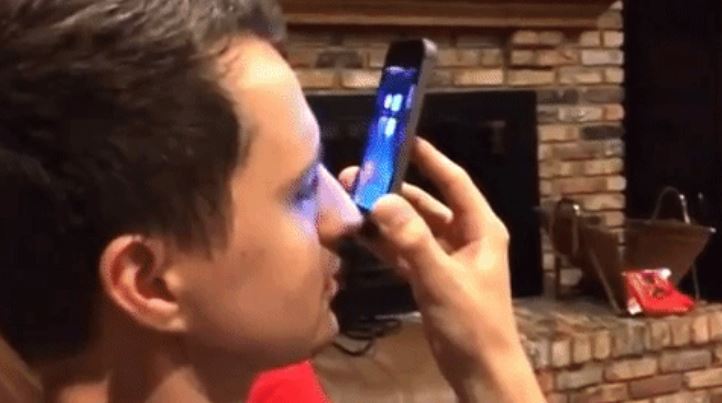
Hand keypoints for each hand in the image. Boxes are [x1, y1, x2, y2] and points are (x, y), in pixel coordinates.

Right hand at [338, 138, 542, 402]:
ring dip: (386, 217)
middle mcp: (464, 237)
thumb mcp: (442, 278)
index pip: (455, 183)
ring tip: (352, 201)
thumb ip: (412, 240)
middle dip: (395, 191)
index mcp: (481, 229)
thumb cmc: (473, 321)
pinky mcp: (431, 277)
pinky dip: (386, 243)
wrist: (480, 369)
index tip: (405, 139)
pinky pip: (405, 251)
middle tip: (359, 177)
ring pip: (413, 228)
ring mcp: (446, 258)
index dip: (432, 159)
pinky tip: (360, 234)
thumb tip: (382, 200)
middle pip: (427, 204)